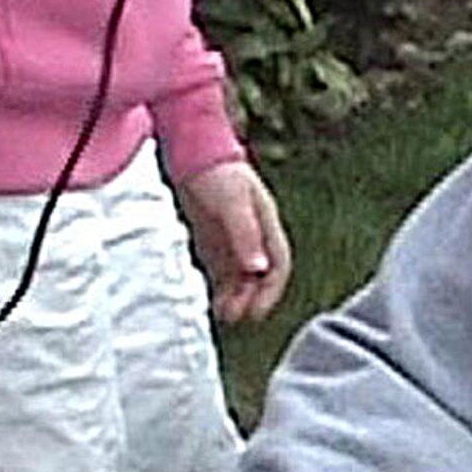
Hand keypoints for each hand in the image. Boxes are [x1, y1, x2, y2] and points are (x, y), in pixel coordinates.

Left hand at [177, 159, 291, 322]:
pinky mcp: (216, 241)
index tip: (256, 312)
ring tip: (224, 315)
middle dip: (252, 299)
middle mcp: (254, 234)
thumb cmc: (217, 175)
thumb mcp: (233, 205)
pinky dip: (223, 290)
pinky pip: (225, 272)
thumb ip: (245, 236)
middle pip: (261, 275)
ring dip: (237, 298)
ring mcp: (235, 238)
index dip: (271, 291)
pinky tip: (214, 303)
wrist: (193, 153)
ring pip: (243, 277)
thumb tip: (258, 268)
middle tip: (235, 318)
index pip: (278, 265)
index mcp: (266, 223)